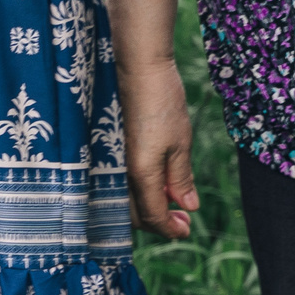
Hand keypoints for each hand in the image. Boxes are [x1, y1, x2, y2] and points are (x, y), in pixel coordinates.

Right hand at [118, 58, 199, 238]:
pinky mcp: (107, 150)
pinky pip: (119, 183)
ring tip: (171, 198)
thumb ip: (180, 178)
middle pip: (135, 215)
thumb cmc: (161, 100)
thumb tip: (188, 207)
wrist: (136, 65)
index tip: (187, 229)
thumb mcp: (180, 142)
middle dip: (159, 222)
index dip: (171, 228)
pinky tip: (154, 181)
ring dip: (147, 207)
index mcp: (139, 174)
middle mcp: (118, 172)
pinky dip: (137, 191)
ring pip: (124, 201)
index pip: (153, 216)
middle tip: (183, 220)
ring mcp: (110, 161)